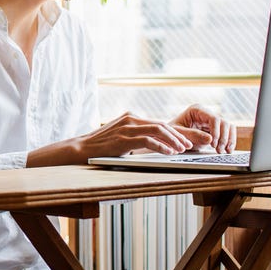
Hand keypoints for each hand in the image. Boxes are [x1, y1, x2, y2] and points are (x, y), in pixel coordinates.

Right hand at [77, 112, 213, 158]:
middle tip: (189, 146)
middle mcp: (130, 119)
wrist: (81, 149)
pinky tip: (169, 153)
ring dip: (173, 140)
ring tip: (182, 150)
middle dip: (178, 136)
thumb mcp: (120, 136)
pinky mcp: (123, 139)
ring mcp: (126, 128)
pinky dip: (161, 147)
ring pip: (157, 130)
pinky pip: (147, 141)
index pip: (158, 122)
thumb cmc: (101, 146)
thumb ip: (135, 135)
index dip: (174, 132)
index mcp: (131, 117)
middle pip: (161, 124)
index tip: (186, 141)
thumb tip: (155, 142)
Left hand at [171, 104, 235, 153]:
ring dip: (229, 140)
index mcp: (196, 110)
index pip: (214, 118)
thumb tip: (210, 139)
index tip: (213, 144)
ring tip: (225, 151)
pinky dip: (229, 141)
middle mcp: (206, 113)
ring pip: (228, 126)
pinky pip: (227, 132)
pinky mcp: (215, 128)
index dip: (216, 132)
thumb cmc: (172, 132)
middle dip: (224, 137)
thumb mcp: (179, 134)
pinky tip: (227, 150)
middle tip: (219, 150)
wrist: (170, 136)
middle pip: (223, 122)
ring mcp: (211, 120)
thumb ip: (193, 135)